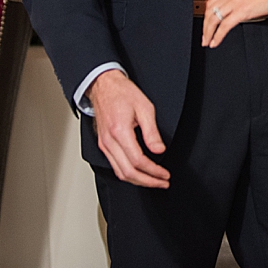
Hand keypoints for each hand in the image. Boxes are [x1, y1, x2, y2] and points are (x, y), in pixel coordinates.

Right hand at [86, 69, 168, 188]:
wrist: (104, 85)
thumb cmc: (122, 93)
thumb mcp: (145, 107)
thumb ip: (152, 132)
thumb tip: (159, 150)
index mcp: (120, 132)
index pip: (138, 161)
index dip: (153, 171)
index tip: (164, 174)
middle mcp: (110, 141)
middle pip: (128, 172)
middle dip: (147, 181)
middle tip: (161, 182)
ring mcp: (105, 144)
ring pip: (120, 172)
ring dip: (137, 181)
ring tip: (152, 181)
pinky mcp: (103, 144)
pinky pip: (114, 165)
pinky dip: (127, 173)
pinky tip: (138, 173)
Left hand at [201, 0, 267, 48]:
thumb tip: (244, 0)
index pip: (213, 0)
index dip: (207, 13)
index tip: (207, 21)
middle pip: (210, 10)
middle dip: (204, 25)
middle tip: (204, 35)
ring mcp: (235, 2)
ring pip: (213, 19)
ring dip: (208, 33)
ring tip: (207, 41)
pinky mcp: (241, 12)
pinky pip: (224, 26)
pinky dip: (217, 36)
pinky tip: (215, 42)